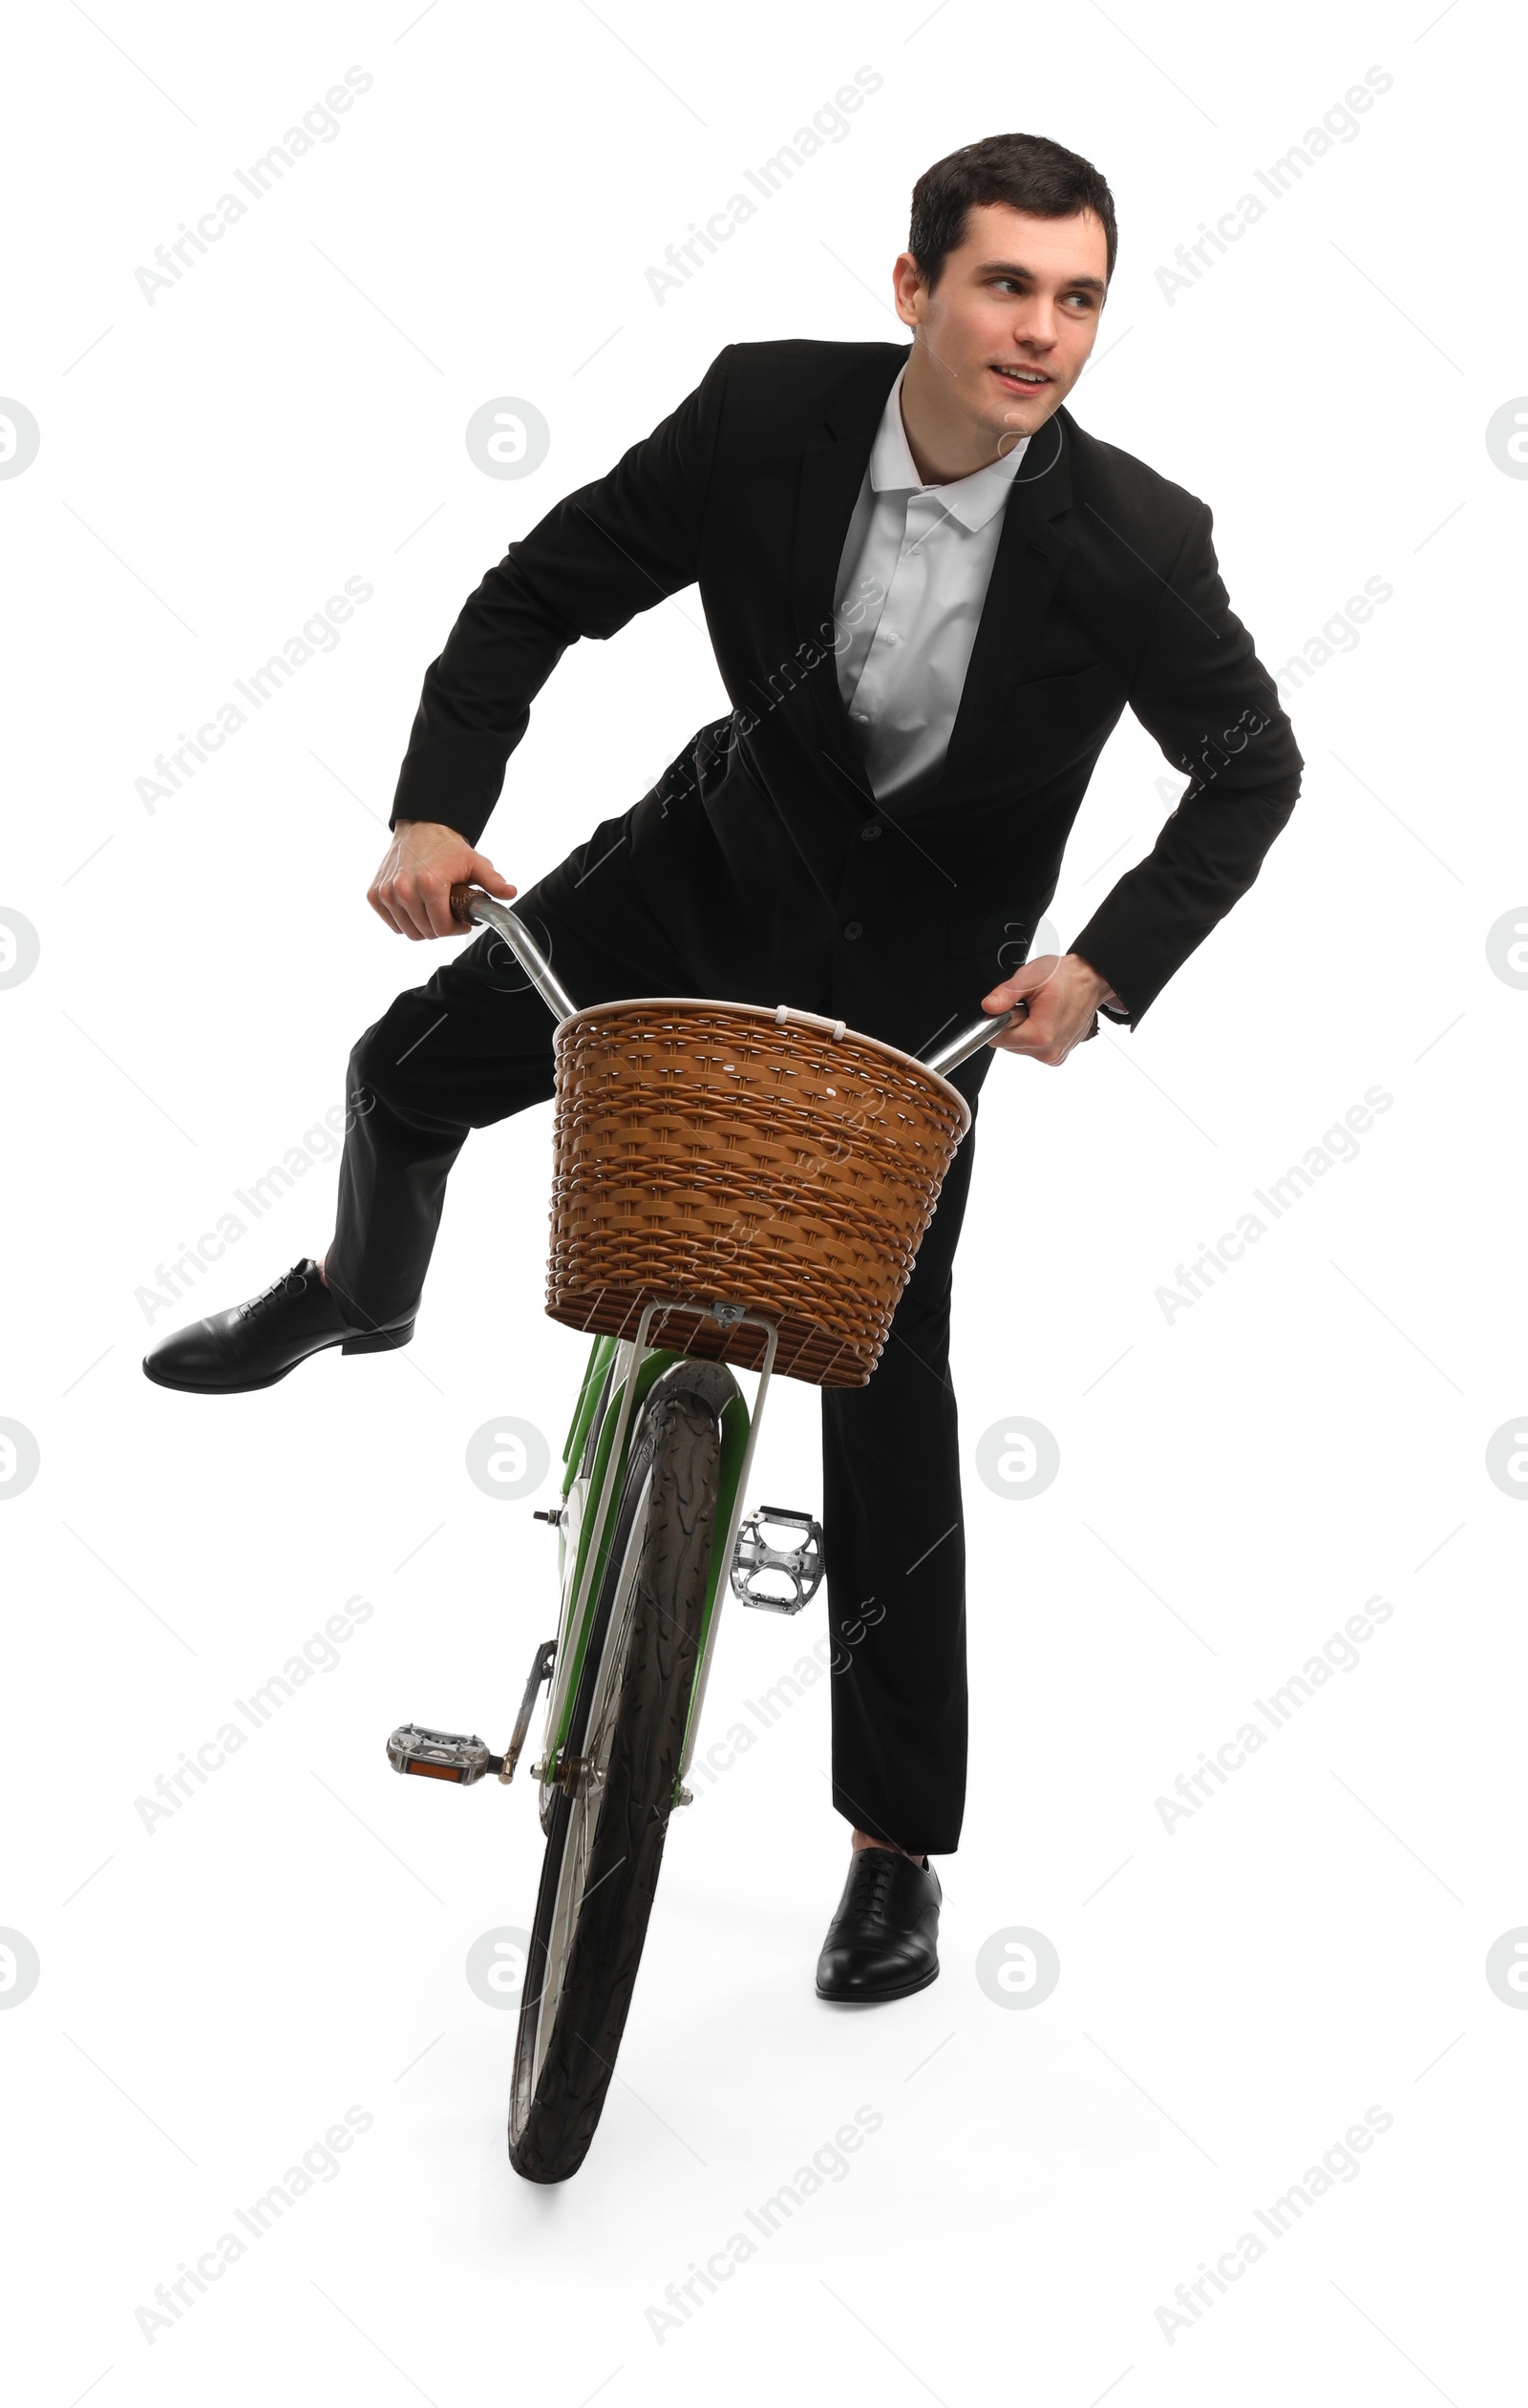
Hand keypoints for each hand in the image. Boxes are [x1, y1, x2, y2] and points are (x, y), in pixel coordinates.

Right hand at [367, 821, 515, 939]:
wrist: (421, 827)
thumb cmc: (447, 847)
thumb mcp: (475, 862)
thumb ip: (493, 882)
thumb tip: (510, 892)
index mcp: (429, 884)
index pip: (441, 928)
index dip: (456, 928)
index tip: (461, 920)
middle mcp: (403, 889)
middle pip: (425, 933)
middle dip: (441, 927)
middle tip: (449, 912)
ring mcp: (386, 892)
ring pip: (408, 931)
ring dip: (423, 925)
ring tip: (433, 908)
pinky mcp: (375, 893)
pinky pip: (392, 923)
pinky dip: (404, 920)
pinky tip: (416, 906)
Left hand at [980, 951, 1111, 1065]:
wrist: (1090, 980)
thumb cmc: (1065, 977)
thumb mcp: (1030, 978)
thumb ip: (1006, 994)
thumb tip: (989, 1007)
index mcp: (1040, 1036)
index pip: (997, 1039)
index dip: (1000, 1019)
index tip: (1015, 1006)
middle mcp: (1049, 1052)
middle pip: (1008, 1044)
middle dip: (1014, 1024)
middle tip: (1031, 1006)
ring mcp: (1055, 1056)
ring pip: (1020, 1047)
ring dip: (1024, 1029)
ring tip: (1041, 1011)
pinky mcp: (1058, 1056)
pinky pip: (1033, 1048)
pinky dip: (1035, 1035)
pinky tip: (1047, 1019)